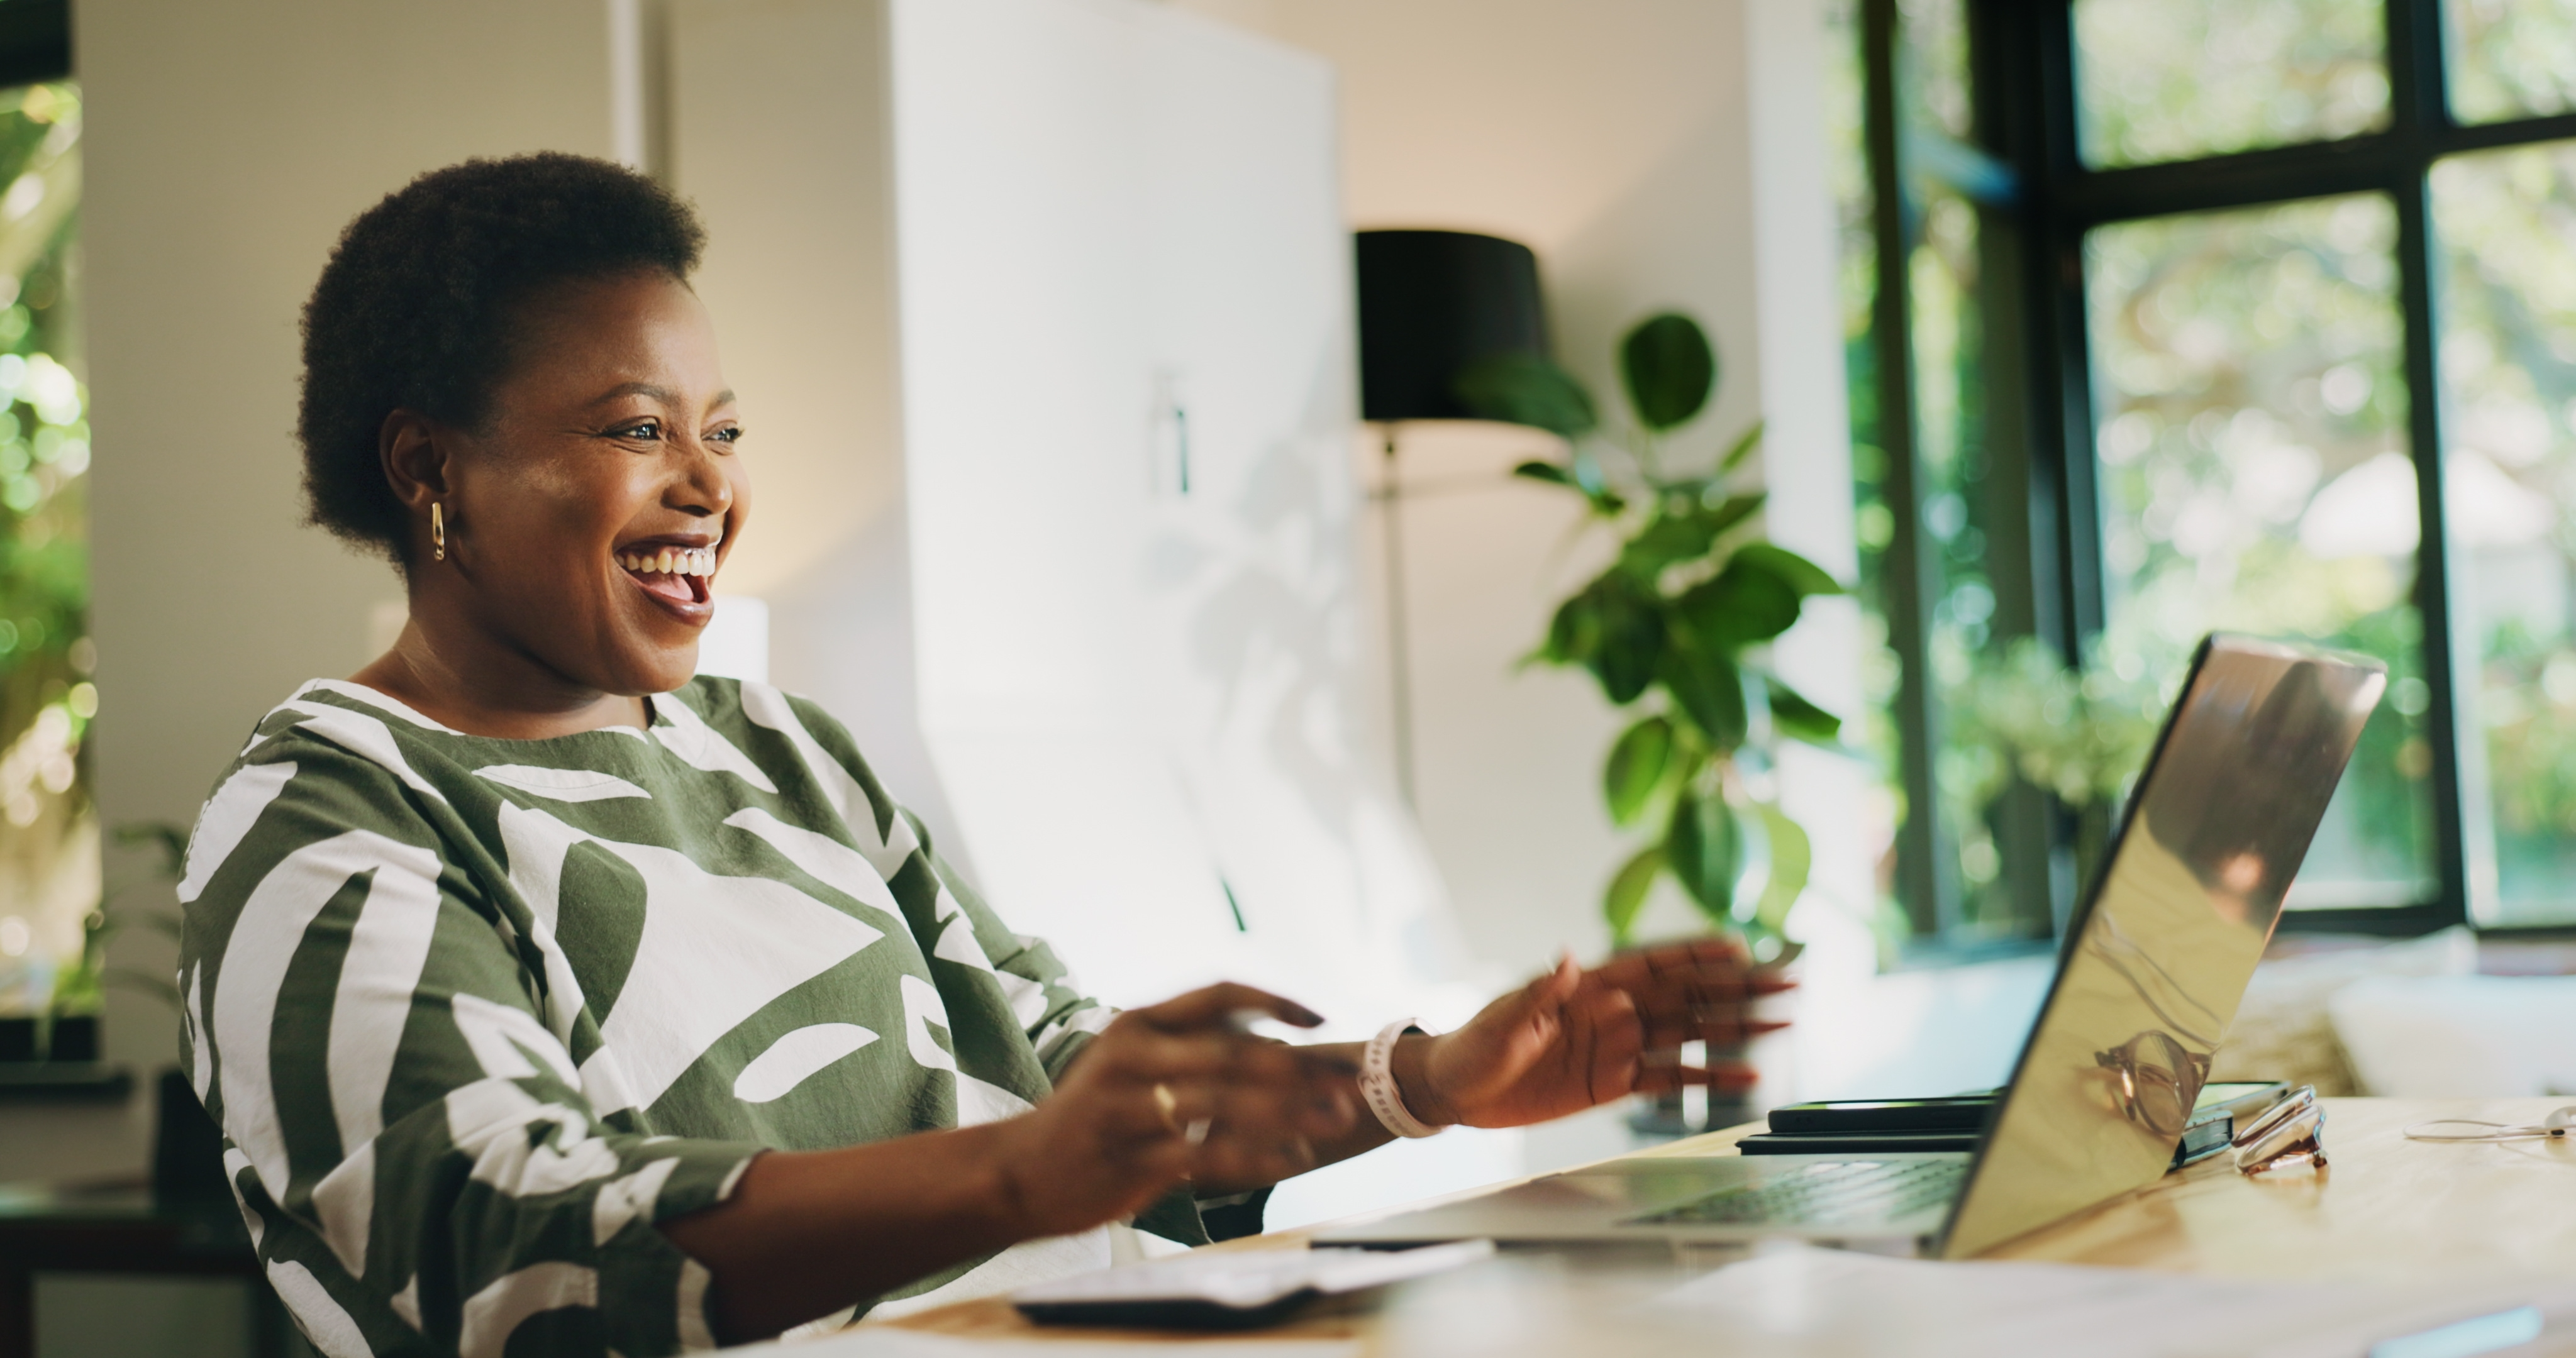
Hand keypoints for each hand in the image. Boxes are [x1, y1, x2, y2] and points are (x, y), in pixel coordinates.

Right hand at [986, 983, 1354, 1236]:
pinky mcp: (1129, 1159)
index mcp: (1138, 1024)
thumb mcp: (1127, 1065)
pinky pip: (1206, 1155)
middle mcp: (1133, 1054)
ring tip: (1336, 1121)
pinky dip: (1255, 1157)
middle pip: (1233, 1049)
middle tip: (1350, 1082)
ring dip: (1290, 1109)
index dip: (1276, 1001)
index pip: (1219, 994)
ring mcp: (1128, 1106)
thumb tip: (1268, 1042)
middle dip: (1300, 1065)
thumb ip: (1189, 1050)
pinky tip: (1291, 1161)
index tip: (1320, 1019)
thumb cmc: (1088, 1119)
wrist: (1017, 1172)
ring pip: (1225, 1101)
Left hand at [1403, 938, 1791, 1129]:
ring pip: (1689, 1034)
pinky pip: (1670, 1079)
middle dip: (1736, 988)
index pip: (1651, 964)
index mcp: (1588, 986)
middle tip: (1786, 981)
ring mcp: (1619, 1047)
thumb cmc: (1475, 1046)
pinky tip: (1743, 1076)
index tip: (1737, 946)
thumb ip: (1542, 993)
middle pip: (1686, 996)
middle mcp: (1613, 1011)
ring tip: (1781, 1023)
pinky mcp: (1614, 1083)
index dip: (1693, 954)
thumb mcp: (1505, 1019)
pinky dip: (1706, 1077)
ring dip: (1735, 1028)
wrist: (1458, 1091)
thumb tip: (1570, 959)